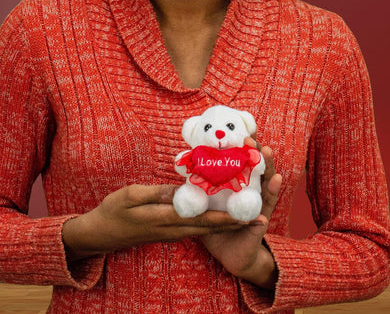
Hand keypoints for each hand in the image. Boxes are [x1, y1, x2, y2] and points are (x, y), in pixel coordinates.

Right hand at [62, 184, 243, 260]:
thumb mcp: (131, 195)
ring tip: (244, 215)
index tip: (244, 214)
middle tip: (255, 216)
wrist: (100, 234)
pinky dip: (210, 222)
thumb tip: (183, 189)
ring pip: (202, 229)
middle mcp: (171, 230)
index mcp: (162, 220)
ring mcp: (170, 234)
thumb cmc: (113, 211)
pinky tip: (219, 213)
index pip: (199, 219)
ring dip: (223, 223)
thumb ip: (158, 193)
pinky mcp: (168, 232)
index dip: (223, 217)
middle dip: (232, 222)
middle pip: (207, 228)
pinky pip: (194, 228)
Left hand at [200, 139, 281, 288]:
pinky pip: (268, 202)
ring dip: (267, 164)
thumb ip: (196, 189)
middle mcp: (250, 189)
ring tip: (266, 150)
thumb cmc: (216, 227)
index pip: (239, 160)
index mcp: (236, 183)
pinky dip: (273, 190)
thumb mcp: (203, 205)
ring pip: (265, 179)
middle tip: (249, 137)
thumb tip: (181, 170)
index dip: (240, 146)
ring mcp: (257, 201)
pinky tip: (276, 179)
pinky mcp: (261, 216)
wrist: (230, 255)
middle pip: (254, 165)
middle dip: (253, 150)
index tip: (240, 129)